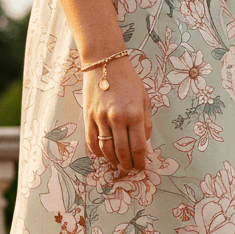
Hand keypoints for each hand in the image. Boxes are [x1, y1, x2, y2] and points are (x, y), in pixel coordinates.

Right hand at [84, 55, 152, 173]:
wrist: (105, 63)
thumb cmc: (128, 80)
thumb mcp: (145, 99)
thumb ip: (146, 122)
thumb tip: (145, 142)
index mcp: (135, 114)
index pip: (138, 147)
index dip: (140, 162)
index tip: (141, 168)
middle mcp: (118, 118)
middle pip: (122, 152)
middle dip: (127, 165)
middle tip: (129, 170)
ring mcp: (101, 118)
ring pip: (106, 149)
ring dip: (112, 161)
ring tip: (117, 164)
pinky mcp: (88, 116)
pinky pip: (92, 141)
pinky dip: (97, 152)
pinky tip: (103, 155)